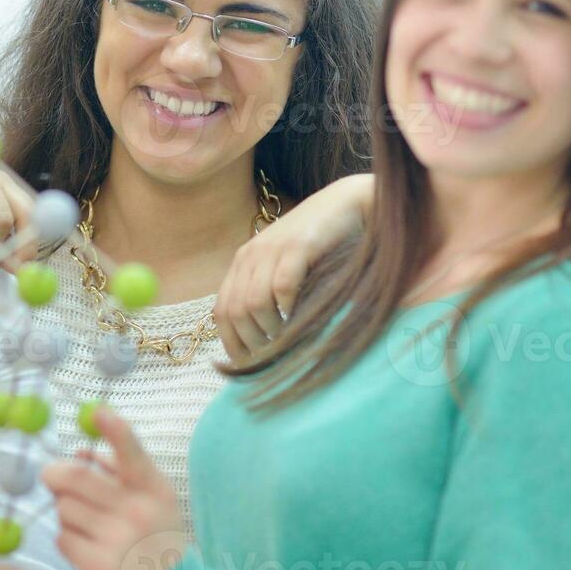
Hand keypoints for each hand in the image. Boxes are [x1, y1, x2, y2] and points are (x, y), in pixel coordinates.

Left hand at [42, 407, 188, 569]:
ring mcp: (117, 539)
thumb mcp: (155, 501)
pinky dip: (69, 541)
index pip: (132, 453)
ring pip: (64, 508)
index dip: (115, 431)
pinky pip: (63, 538)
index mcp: (153, 489)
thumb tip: (82, 451)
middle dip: (55, 475)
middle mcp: (137, 511)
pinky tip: (89, 550)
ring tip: (90, 528)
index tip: (100, 412)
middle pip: (74, 477)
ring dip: (67, 514)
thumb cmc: (157, 542)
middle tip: (52, 479)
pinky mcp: (98, 567)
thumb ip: (121, 471)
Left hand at [215, 173, 372, 362]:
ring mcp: (272, 249)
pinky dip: (288, 310)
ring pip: (254, 303)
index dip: (231, 342)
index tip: (249, 365)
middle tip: (272, 359)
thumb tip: (263, 340)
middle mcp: (251, 255)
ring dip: (269, 330)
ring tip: (286, 342)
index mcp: (243, 262)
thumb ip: (270, 294)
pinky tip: (299, 319)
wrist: (347, 204)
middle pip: (234, 311)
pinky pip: (282, 287)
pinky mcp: (297, 246)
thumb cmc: (322, 245)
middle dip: (250, 342)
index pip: (222, 311)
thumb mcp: (286, 268)